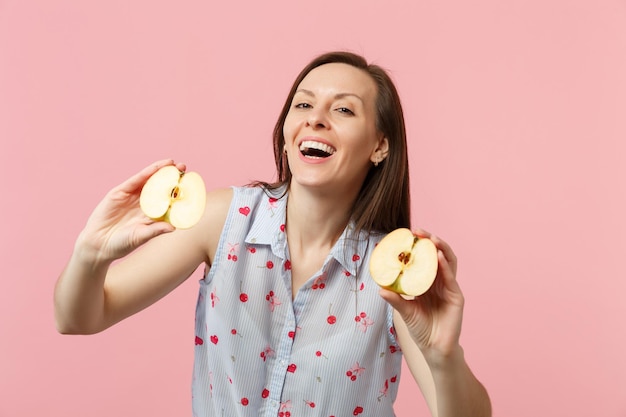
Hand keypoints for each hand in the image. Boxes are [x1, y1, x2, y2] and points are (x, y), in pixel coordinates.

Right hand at [76, 159, 185, 264]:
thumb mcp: (140, 236)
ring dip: (161, 171)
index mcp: (152, 214)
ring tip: (174, 164)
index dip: (178, 191)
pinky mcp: (120, 192)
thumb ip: (155, 230)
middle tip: (184, 168)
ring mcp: (132, 197)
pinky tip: (157, 167)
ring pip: (149, 180)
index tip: (191, 185)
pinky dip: (147, 172)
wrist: (97, 245)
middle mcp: (144, 203)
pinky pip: (136, 180)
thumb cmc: (121, 244)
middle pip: (161, 187)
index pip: (168, 200)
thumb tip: (173, 228)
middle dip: (173, 177)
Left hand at [379, 229, 464, 360]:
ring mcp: (449, 288)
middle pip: (436, 256)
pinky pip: (451, 278)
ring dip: (441, 248)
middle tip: (418, 232)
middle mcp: (439, 282)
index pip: (423, 259)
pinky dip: (445, 266)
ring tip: (431, 239)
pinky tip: (439, 257)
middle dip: (429, 241)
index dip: (417, 247)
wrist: (434, 348)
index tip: (406, 235)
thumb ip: (395, 299)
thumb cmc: (420, 329)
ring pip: (448, 262)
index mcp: (427, 282)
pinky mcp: (456, 297)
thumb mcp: (404, 311)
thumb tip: (380, 288)